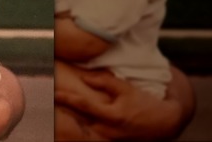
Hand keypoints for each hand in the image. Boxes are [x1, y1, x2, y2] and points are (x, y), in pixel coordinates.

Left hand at [55, 70, 186, 140]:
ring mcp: (109, 139)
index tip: (52, 91)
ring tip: (53, 118)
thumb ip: (104, 82)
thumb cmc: (144, 103)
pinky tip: (67, 126)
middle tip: (46, 106)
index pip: (83, 106)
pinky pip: (90, 137)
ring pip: (83, 134)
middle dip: (62, 117)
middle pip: (79, 124)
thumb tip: (84, 77)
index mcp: (112, 116)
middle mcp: (108, 131)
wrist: (164, 123)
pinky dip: (79, 132)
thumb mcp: (126, 89)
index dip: (66, 98)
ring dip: (69, 126)